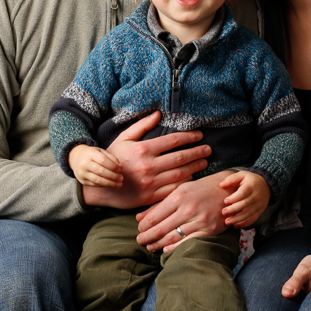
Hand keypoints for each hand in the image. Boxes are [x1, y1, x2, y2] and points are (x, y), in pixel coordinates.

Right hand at [68, 144, 122, 187]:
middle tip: (121, 178)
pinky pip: (95, 184)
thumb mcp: (100, 151)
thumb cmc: (92, 154)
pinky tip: (111, 184)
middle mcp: (84, 164)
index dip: (113, 166)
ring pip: (98, 180)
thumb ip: (111, 158)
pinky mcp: (82, 181)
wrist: (75, 158)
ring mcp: (82, 173)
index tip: (120, 169)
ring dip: (110, 183)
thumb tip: (120, 167)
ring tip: (119, 184)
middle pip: (101, 171)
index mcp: (90, 154)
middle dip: (113, 176)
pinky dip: (105, 185)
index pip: (103, 160)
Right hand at [80, 111, 210, 208]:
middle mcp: (148, 166)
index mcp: (143, 150)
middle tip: (208, 149)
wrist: (102, 187)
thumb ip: (141, 126)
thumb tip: (158, 114)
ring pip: (180, 174)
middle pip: (180, 158)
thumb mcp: (123, 139)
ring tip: (204, 162)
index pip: (172, 141)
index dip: (189, 137)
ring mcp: (150, 183)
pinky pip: (173, 189)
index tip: (199, 135)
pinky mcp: (151, 197)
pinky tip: (191, 177)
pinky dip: (185, 183)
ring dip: (195, 167)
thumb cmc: (113, 159)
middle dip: (198, 152)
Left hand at [135, 170, 234, 252]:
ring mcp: (200, 221)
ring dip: (158, 244)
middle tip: (139, 241)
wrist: (229, 191)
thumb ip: (159, 204)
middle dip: (147, 237)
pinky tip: (165, 250)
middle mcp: (188, 209)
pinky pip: (188, 242)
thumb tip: (139, 218)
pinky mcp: (209, 230)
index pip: (155, 216)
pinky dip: (174, 248)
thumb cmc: (201, 189)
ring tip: (150, 246)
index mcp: (179, 196)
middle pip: (161, 228)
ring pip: (173, 237)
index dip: (144, 225)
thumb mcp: (180, 191)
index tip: (139, 229)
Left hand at [219, 171, 269, 226]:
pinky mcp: (260, 211)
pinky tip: (235, 225)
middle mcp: (256, 196)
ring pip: (248, 214)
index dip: (234, 198)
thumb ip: (231, 179)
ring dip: (237, 219)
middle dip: (233, 209)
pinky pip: (252, 219)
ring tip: (227, 222)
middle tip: (223, 212)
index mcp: (251, 186)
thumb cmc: (251, 180)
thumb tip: (221, 185)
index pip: (242, 193)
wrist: (267, 185)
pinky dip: (244, 224)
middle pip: (245, 204)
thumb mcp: (242, 175)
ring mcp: (259, 205)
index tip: (225, 201)